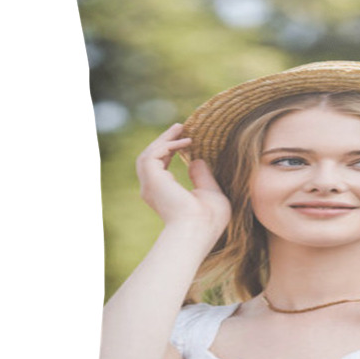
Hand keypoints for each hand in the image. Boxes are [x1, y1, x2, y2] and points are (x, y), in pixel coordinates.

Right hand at [136, 123, 231, 238]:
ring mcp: (150, 184)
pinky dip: (168, 144)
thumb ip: (202, 176)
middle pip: (152, 159)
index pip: (162, 169)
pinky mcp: (152, 178)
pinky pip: (154, 154)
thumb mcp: (210, 193)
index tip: (185, 142)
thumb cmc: (208, 219)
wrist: (198, 230)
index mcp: (164, 195)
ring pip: (149, 154)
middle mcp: (153, 190)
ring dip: (164, 139)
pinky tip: (185, 141)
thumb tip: (196, 160)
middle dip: (165, 142)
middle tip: (180, 128)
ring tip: (180, 128)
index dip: (171, 153)